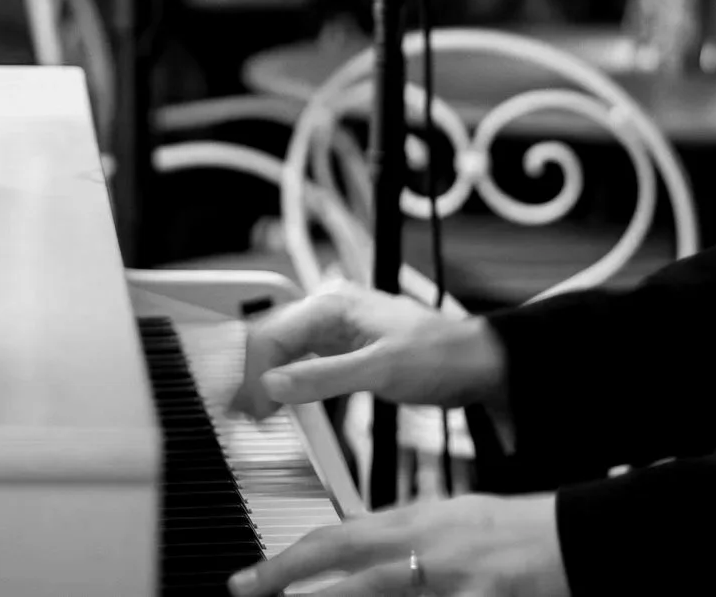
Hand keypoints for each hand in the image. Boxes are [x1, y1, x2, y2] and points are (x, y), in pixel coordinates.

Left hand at [230, 493, 567, 596]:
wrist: (570, 534)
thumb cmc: (512, 530)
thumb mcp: (448, 521)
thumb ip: (403, 536)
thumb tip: (360, 549)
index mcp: (413, 522)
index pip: (334, 539)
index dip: (287, 560)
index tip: (250, 579)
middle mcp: (422, 543)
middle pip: (340, 558)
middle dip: (285, 576)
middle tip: (246, 591)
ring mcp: (448, 574)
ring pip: (374, 590)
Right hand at [237, 282, 506, 418]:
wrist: (476, 364)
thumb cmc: (440, 355)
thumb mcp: (379, 370)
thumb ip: (323, 377)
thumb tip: (272, 384)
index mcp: (332, 303)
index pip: (273, 336)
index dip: (254, 374)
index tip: (247, 409)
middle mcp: (329, 309)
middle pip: (271, 340)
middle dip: (251, 376)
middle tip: (238, 413)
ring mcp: (335, 328)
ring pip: (282, 350)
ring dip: (265, 379)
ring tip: (250, 411)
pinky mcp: (343, 348)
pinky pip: (300, 360)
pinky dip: (286, 381)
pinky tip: (277, 400)